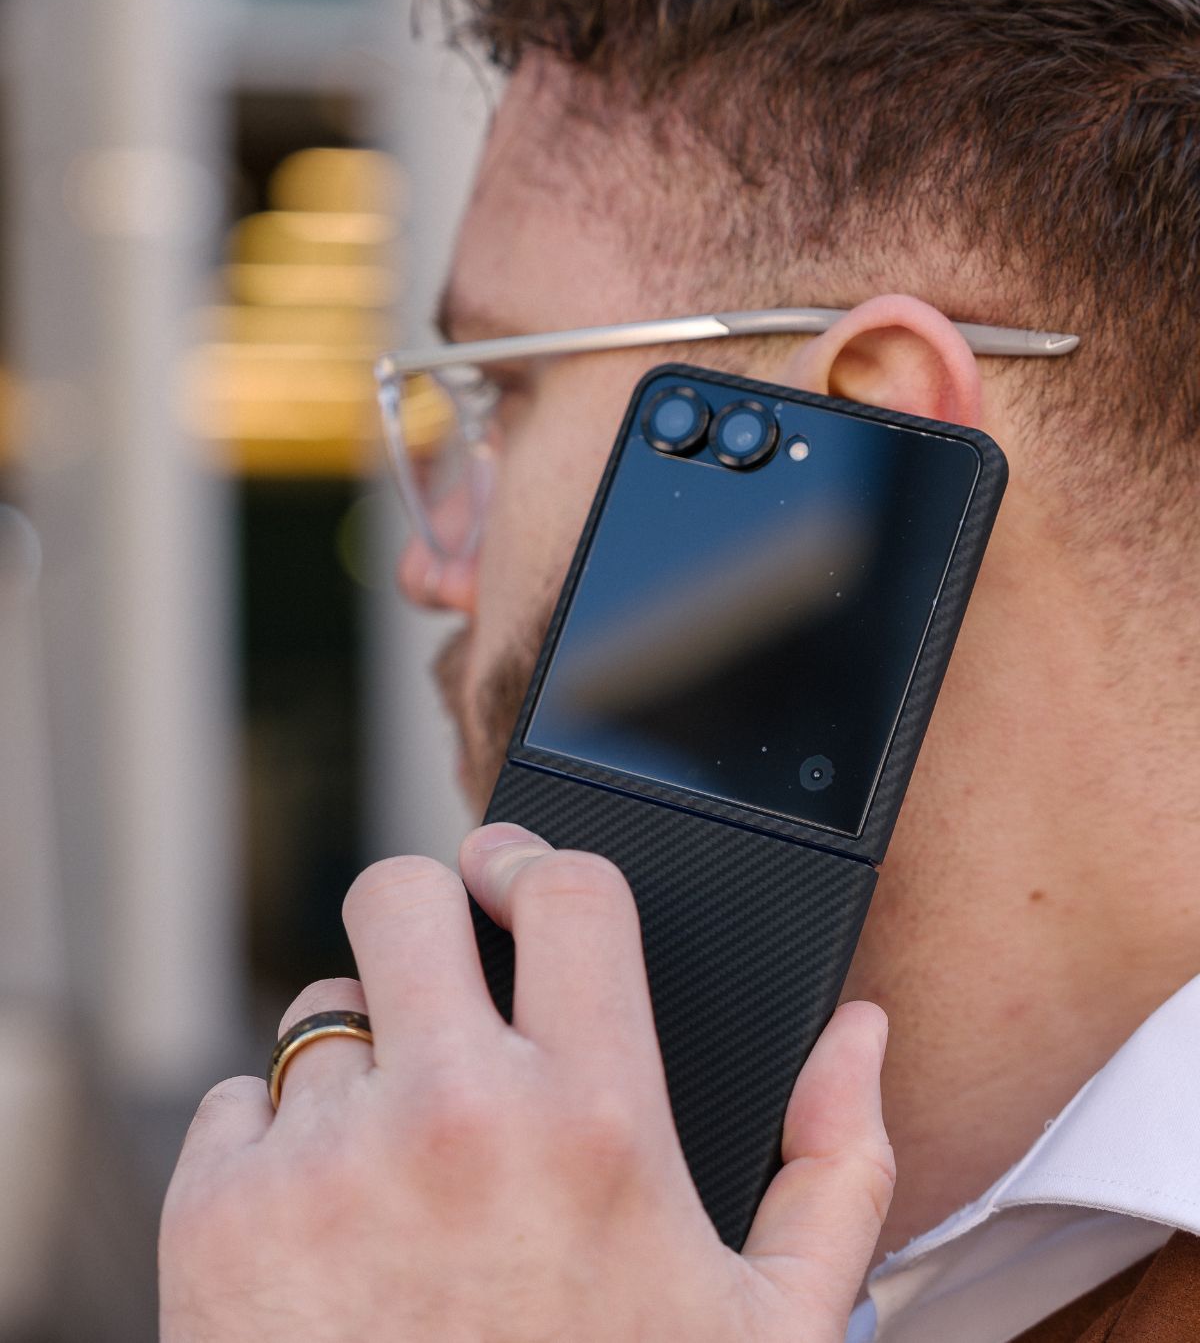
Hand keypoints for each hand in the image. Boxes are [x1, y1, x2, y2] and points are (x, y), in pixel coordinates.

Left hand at [160, 824, 892, 1342]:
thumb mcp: (768, 1329)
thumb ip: (838, 1164)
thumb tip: (860, 1029)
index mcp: (595, 1122)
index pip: (567, 889)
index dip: (536, 861)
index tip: (514, 878)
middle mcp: (455, 1118)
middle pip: (400, 894)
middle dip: (422, 919)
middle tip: (438, 979)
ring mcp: (326, 1163)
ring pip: (319, 1015)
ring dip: (356, 1065)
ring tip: (399, 1173)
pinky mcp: (218, 1220)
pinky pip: (238, 1104)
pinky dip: (273, 1150)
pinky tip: (328, 1240)